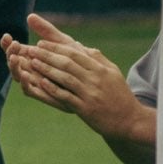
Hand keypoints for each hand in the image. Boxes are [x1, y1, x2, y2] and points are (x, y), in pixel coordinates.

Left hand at [1, 14, 145, 139]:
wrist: (131, 121)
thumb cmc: (120, 96)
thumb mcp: (113, 73)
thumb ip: (98, 59)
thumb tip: (82, 46)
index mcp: (101, 69)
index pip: (75, 54)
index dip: (56, 47)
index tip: (41, 42)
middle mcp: (95, 79)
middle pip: (67, 63)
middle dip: (47, 55)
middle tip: (31, 49)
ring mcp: (90, 94)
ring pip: (65, 78)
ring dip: (46, 69)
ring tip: (32, 62)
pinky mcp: (86, 109)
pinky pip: (66, 96)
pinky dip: (53, 89)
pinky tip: (41, 82)